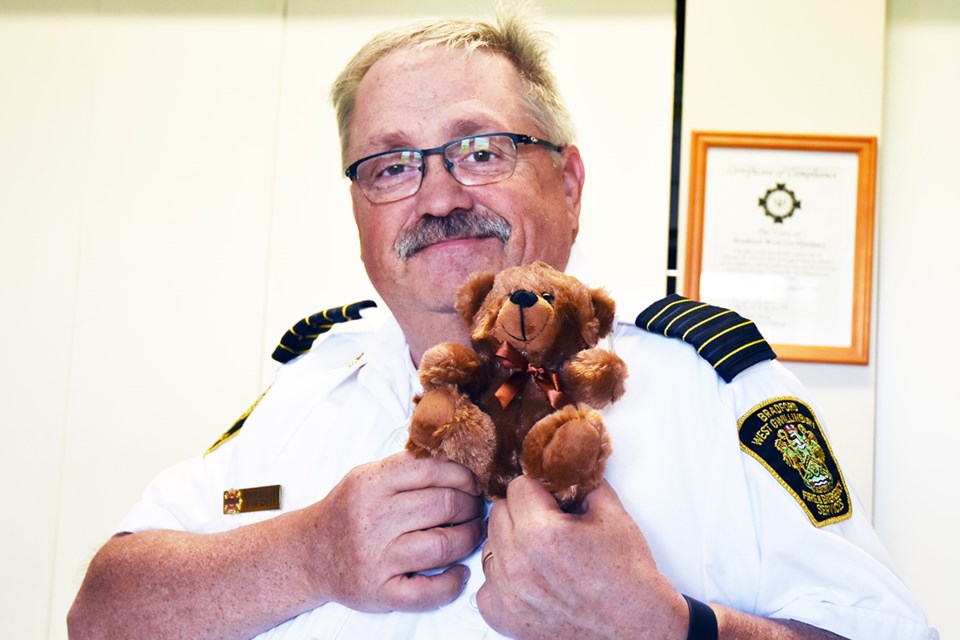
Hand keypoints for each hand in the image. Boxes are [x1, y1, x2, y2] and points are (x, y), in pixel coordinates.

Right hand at [305, 451, 484, 611]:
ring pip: (443, 545)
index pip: (431, 470)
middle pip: (445, 505)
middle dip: (470, 506)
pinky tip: (458, 572)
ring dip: (468, 538)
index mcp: (370, 484)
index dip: (462, 475)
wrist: (310, 554)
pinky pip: (428, 591)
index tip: (472, 483)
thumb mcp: (365, 477)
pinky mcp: (380, 591)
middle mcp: (373, 519)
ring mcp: (377, 558)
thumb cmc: (347, 513)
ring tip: (471, 534)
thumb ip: (405, 468)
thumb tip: (456, 463)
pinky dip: (452, 583)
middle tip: (474, 508)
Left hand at [476, 476, 686, 639]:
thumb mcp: (611, 512)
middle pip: (499, 513)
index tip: (551, 499)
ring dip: (511, 543)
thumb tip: (567, 465)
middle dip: (522, 512)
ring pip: (490, 545)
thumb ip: (581, 481)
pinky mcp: (503, 616)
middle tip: (549, 524)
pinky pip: (487, 583)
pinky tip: (532, 578)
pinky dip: (505, 578)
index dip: (538, 489)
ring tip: (542, 553)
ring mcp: (507, 593)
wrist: (637, 627)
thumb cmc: (627, 577)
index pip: (517, 486)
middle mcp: (517, 563)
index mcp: (541, 532)